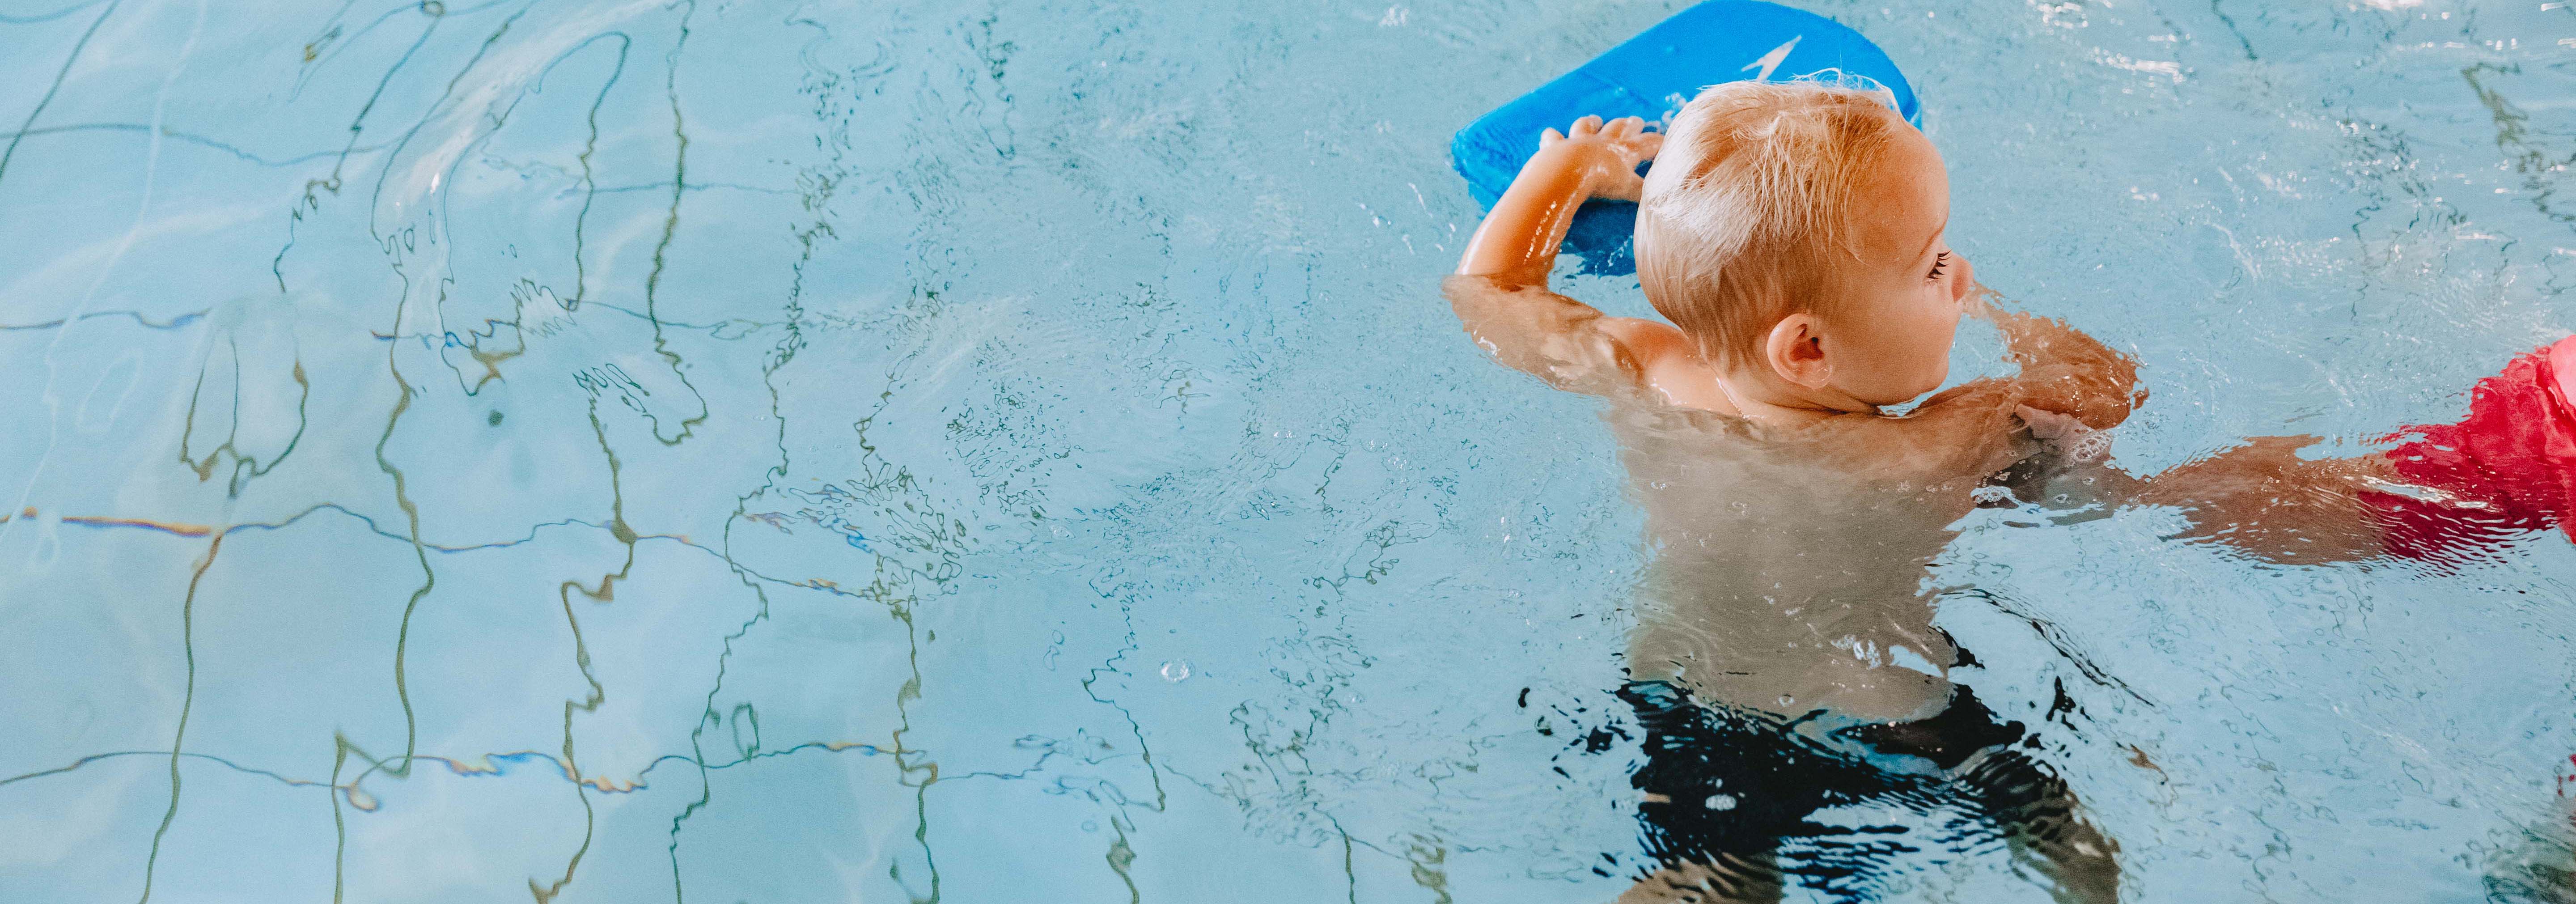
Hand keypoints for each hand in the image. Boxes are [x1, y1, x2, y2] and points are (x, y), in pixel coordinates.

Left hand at [1539, 115, 1661, 201]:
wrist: (1569, 173)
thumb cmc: (1601, 182)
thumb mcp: (1628, 189)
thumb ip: (1643, 191)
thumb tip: (1659, 195)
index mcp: (1623, 152)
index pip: (1646, 144)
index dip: (1658, 142)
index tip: (1668, 140)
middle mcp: (1602, 142)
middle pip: (1619, 128)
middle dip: (1630, 125)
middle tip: (1637, 121)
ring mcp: (1579, 141)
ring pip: (1587, 126)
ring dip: (1592, 123)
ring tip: (1595, 120)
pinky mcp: (1557, 147)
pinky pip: (1553, 138)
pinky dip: (1552, 136)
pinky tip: (1551, 134)